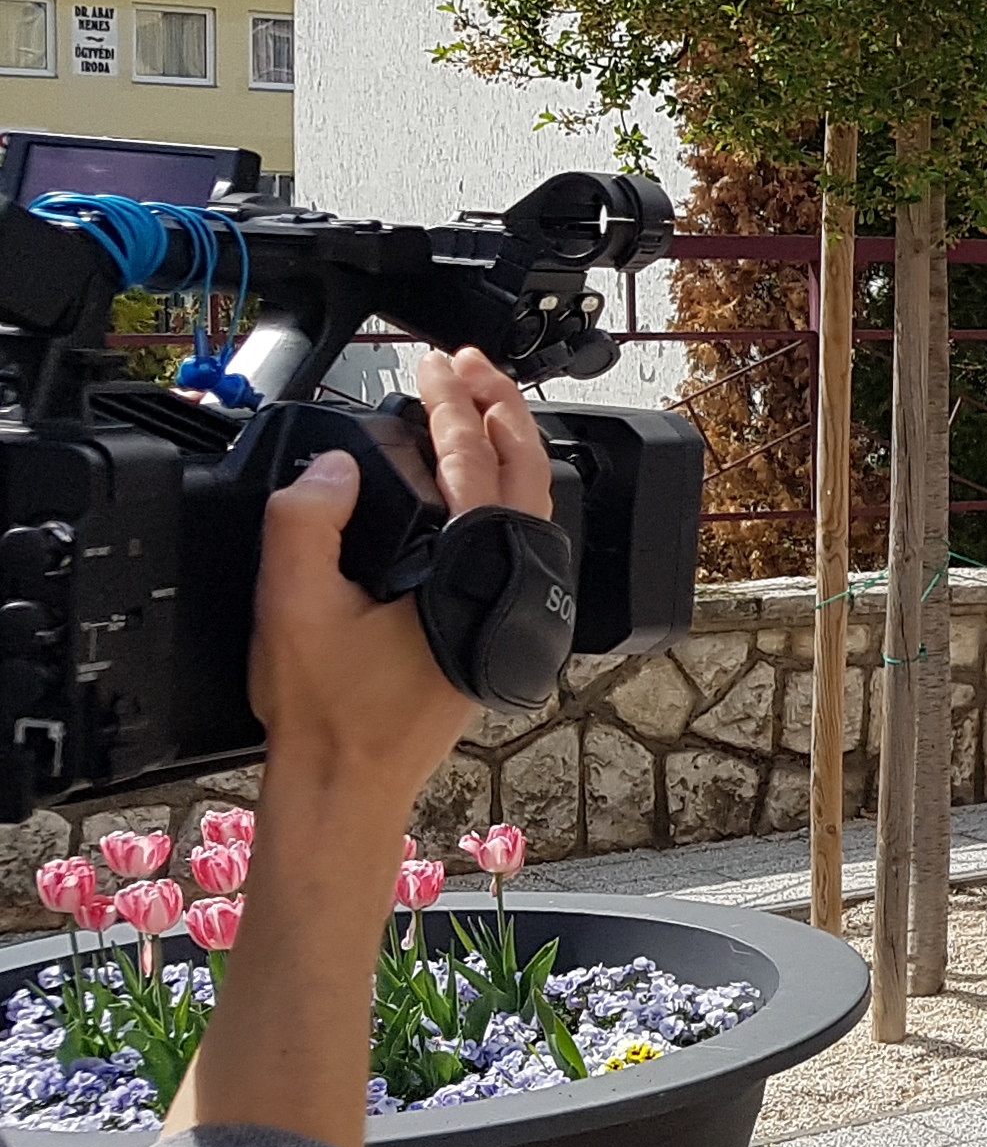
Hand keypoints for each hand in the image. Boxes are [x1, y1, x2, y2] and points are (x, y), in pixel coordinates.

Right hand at [255, 349, 551, 794]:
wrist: (348, 782)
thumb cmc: (328, 710)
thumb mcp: (292, 607)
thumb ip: (306, 523)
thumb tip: (338, 465)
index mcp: (472, 573)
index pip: (472, 465)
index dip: (452, 405)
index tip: (434, 365)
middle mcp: (511, 586)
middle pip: (527, 474)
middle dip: (501, 408)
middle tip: (471, 365)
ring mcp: (515, 606)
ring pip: (533, 505)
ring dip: (508, 447)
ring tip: (479, 402)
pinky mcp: (503, 623)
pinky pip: (521, 536)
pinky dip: (505, 490)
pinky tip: (475, 480)